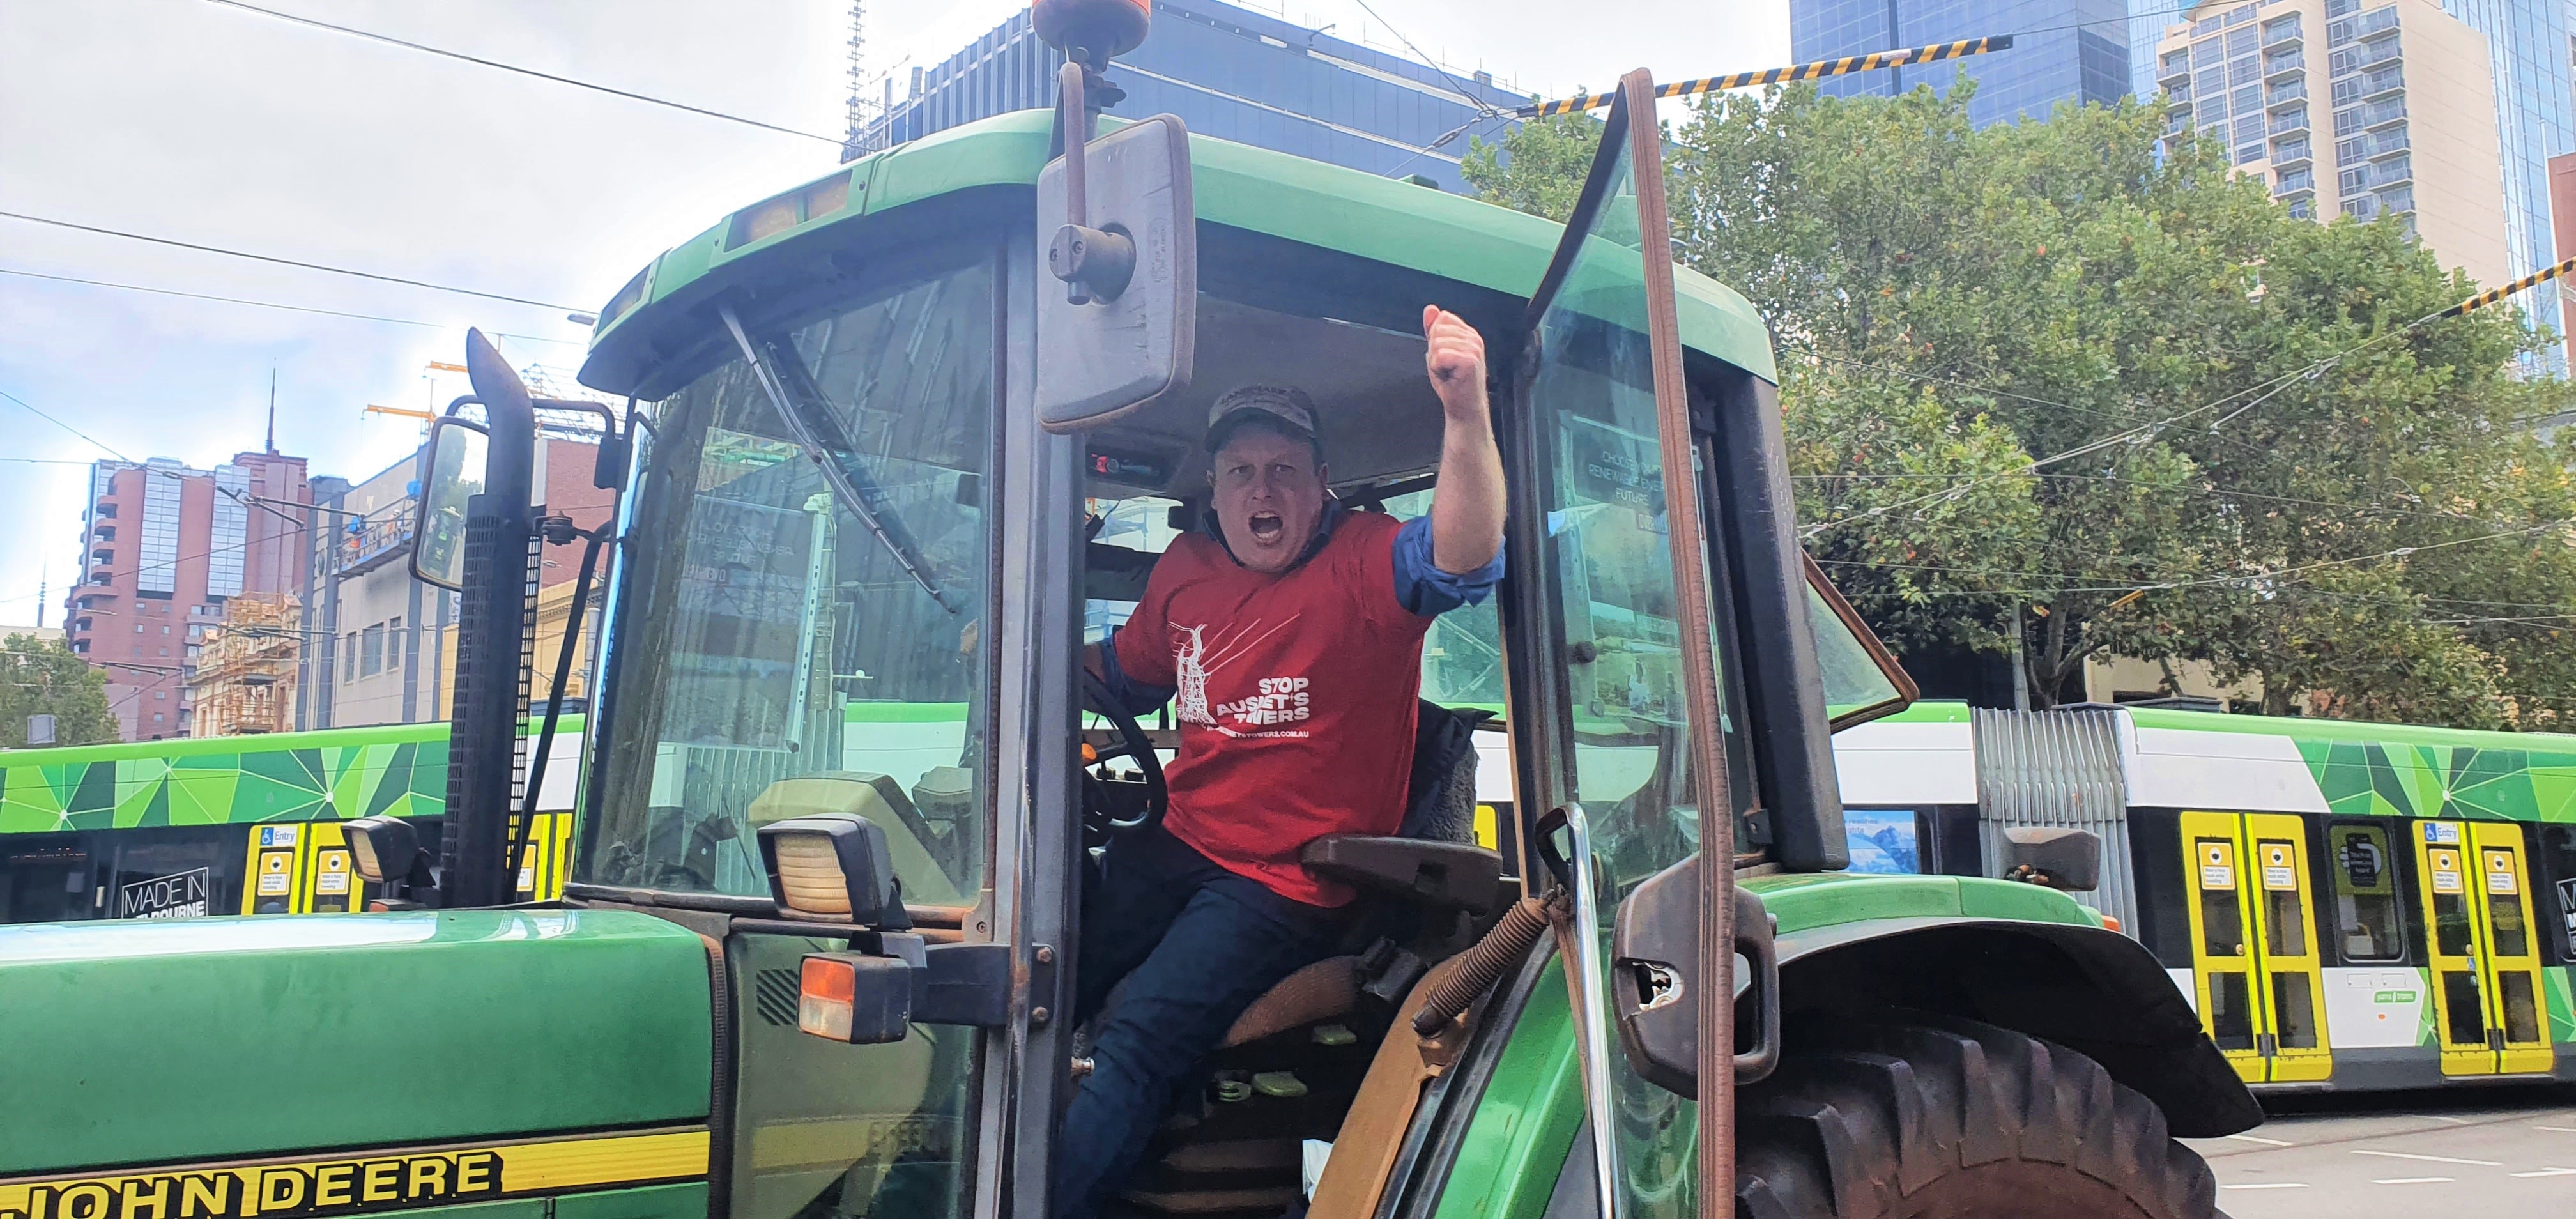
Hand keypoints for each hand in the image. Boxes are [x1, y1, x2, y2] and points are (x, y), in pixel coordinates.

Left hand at [1422, 305, 1487, 419]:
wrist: (1463, 408)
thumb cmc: (1453, 383)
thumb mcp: (1438, 351)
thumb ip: (1433, 329)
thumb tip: (1430, 309)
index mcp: (1469, 334)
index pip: (1443, 318)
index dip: (1436, 338)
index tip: (1445, 356)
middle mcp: (1474, 338)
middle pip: (1438, 330)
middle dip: (1434, 351)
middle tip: (1447, 367)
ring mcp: (1474, 349)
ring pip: (1437, 343)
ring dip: (1436, 361)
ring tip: (1449, 372)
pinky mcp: (1470, 360)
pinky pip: (1440, 356)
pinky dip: (1438, 369)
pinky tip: (1450, 376)